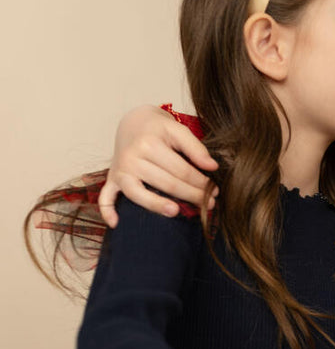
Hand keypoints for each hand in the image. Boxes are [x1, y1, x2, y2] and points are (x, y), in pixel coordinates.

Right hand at [100, 105, 218, 226]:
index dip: (201, 182)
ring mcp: (120, 170)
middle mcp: (132, 157)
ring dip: (157, 205)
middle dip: (191, 195)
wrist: (133, 124)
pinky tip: (117, 224)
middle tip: (209, 205)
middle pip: (166, 183)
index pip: (181, 169)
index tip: (215, 190)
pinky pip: (105, 197)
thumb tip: (212, 167)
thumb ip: (196, 147)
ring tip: (176, 212)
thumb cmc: (158, 129)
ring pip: (139, 194)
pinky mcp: (112, 180)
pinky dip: (108, 211)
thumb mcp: (177, 130)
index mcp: (149, 143)